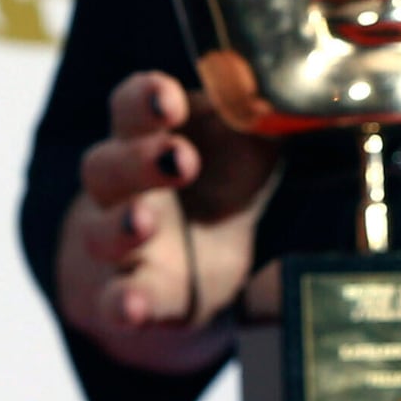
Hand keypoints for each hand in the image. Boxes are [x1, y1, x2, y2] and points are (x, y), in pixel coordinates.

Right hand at [52, 70, 277, 371]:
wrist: (192, 256)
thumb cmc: (216, 181)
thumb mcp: (242, 145)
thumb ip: (259, 120)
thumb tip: (300, 95)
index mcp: (147, 138)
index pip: (130, 109)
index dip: (144, 100)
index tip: (171, 100)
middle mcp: (121, 188)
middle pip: (106, 167)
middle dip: (139, 160)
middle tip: (181, 158)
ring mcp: (117, 244)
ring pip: (101, 232)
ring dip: (121, 226)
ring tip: (144, 221)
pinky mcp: (131, 293)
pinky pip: (115, 300)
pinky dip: (122, 303)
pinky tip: (132, 305)